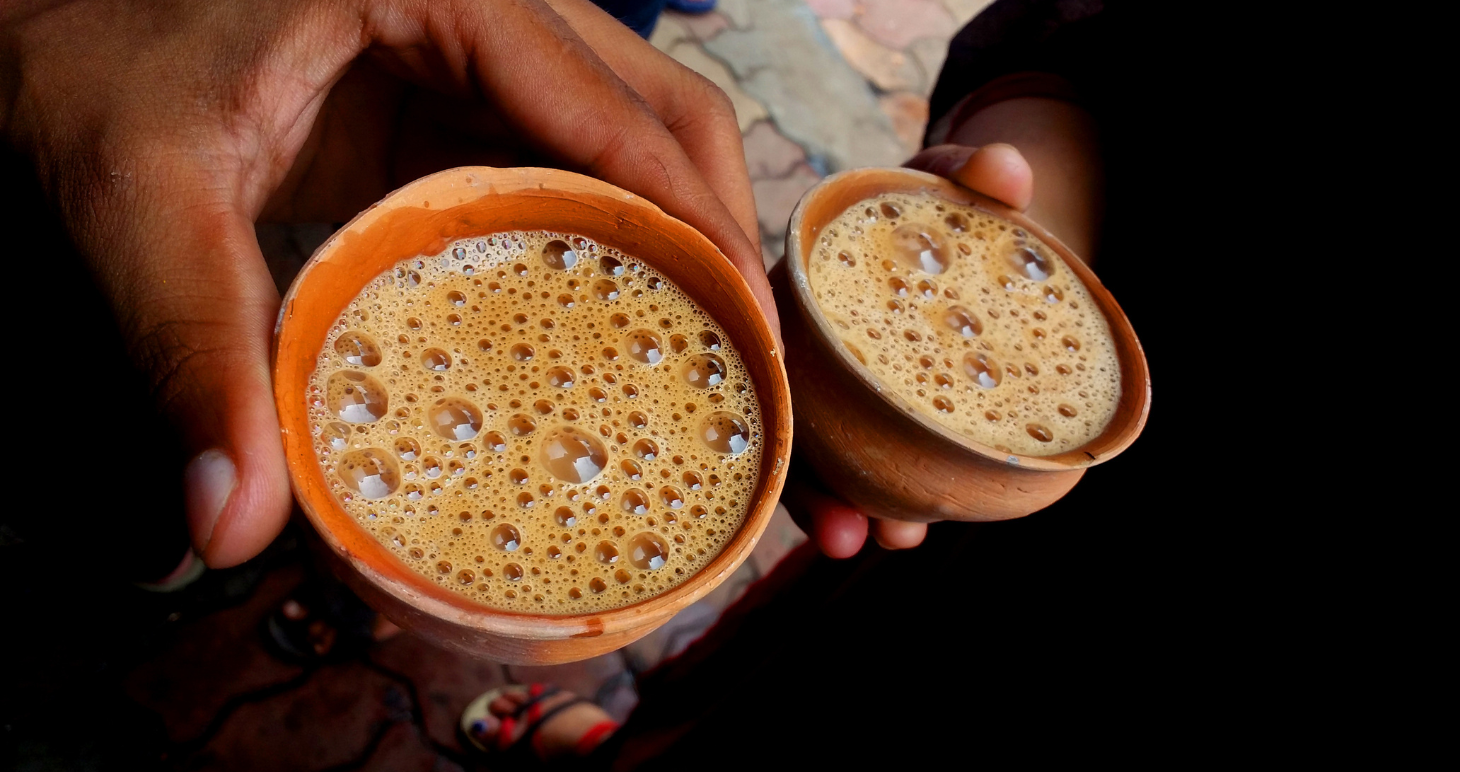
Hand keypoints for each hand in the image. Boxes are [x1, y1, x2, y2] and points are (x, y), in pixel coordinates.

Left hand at [1, 0, 770, 568]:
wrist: (41, 24)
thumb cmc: (84, 66)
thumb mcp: (138, 202)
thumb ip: (193, 351)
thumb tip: (231, 520)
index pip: (608, 107)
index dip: (693, 219)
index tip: (749, 325)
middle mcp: (483, 0)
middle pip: (660, 105)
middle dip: (718, 225)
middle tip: (748, 352)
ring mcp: (475, 44)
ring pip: (635, 126)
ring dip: (681, 231)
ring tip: (711, 343)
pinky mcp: (454, 92)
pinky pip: (572, 154)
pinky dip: (615, 234)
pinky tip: (624, 315)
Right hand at [782, 143, 1035, 556]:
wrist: (977, 233)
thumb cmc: (942, 207)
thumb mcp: (944, 181)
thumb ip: (970, 169)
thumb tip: (1006, 171)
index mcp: (793, 292)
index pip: (764, 348)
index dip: (768, 395)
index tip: (784, 435)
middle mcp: (802, 348)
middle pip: (786, 424)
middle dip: (807, 489)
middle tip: (845, 536)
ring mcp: (840, 390)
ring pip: (825, 457)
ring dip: (846, 507)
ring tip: (894, 540)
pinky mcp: (879, 416)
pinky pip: (868, 461)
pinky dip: (882, 497)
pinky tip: (907, 530)